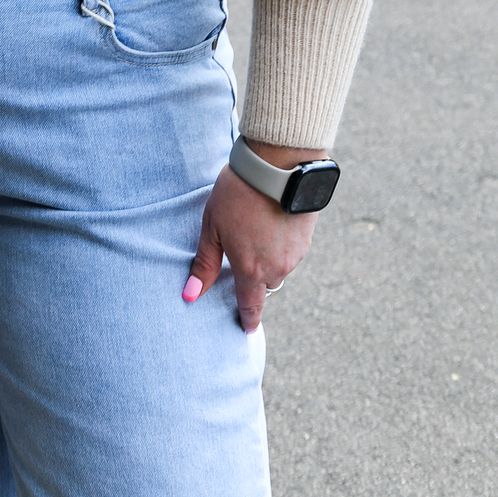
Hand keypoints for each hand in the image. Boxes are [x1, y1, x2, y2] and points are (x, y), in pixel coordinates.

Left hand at [182, 140, 323, 334]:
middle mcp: (277, 268)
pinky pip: (291, 251)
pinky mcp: (307, 239)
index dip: (247, 320)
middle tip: (243, 251)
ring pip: (279, 266)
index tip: (246, 329)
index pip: (250, 306)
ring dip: (269, 257)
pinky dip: (281, 242)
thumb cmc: (238, 193)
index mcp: (251, 270)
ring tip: (255, 226)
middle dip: (254, 275)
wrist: (277, 167)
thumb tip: (190, 295)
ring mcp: (295, 255)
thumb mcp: (212, 226)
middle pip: (264, 284)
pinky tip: (271, 220)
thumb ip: (205, 263)